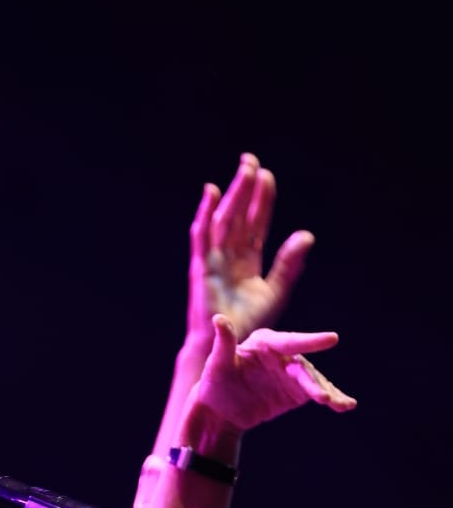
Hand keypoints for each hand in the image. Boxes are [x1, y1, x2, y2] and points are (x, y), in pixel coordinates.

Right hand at [188, 154, 313, 344]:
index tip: (267, 177)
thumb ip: (290, 263)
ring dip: (232, 194)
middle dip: (244, 188)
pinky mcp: (201, 267)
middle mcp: (229, 255)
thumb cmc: (249, 323)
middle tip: (251, 161)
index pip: (255, 223)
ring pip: (224, 219)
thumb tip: (306, 235)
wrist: (227, 345)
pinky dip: (205, 213)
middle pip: (238, 214)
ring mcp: (214, 259)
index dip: (261, 200)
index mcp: (247, 260)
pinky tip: (210, 191)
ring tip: (242, 170)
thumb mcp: (276, 290)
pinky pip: (202, 235)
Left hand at [196, 315, 356, 433]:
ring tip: (339, 405)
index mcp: (265, 343)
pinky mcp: (298, 392)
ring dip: (327, 391)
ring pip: (314, 381)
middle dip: (314, 382)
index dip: (310, 341)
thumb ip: (224, 343)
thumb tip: (218, 318)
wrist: (220, 410)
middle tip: (323, 397)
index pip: (289, 341)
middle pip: (303, 366)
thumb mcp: (216, 364)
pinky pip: (319, 393)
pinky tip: (346, 405)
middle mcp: (282, 355)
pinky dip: (334, 398)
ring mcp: (292, 373)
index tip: (332, 339)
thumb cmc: (214, 382)